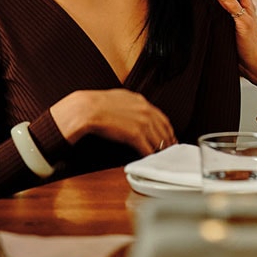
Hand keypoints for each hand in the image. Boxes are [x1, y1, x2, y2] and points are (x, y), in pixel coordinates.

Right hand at [51, 88, 173, 155]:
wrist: (88, 109)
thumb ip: (131, 104)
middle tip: (169, 150)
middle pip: (164, 130)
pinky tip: (148, 160)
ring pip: (158, 140)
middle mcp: (145, 111)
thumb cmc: (97, 104)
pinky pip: (148, 149)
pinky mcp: (136, 135)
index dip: (167, 130)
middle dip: (168, 141)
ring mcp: (142, 123)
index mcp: (142, 101)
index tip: (168, 136)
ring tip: (160, 157)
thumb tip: (133, 109)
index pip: (162, 118)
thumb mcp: (119, 97)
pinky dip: (150, 156)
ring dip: (161, 150)